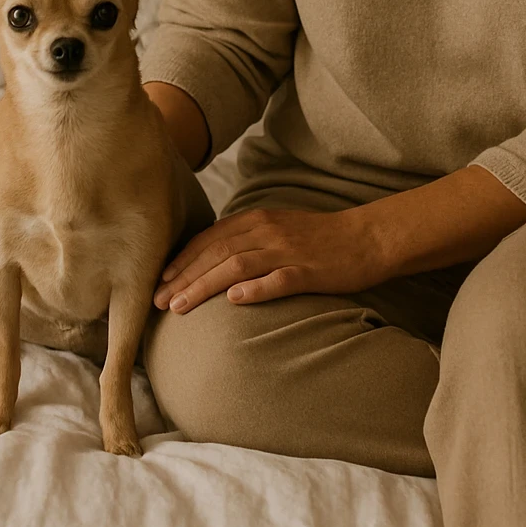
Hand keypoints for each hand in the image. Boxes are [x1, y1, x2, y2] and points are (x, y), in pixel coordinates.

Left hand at [152, 204, 387, 313]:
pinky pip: (278, 279)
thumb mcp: (278, 230)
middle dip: (184, 277)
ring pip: (237, 266)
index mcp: (258, 220)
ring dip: (204, 285)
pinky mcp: (309, 271)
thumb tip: (214, 259)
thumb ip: (248, 240)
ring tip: (180, 306)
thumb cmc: (320, 239)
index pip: (211, 239)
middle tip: (158, 300)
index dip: (183, 260)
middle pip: (216, 253)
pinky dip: (254, 289)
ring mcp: (287, 250)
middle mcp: (267, 231)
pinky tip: (234, 301)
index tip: (160, 280)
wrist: (367, 237)